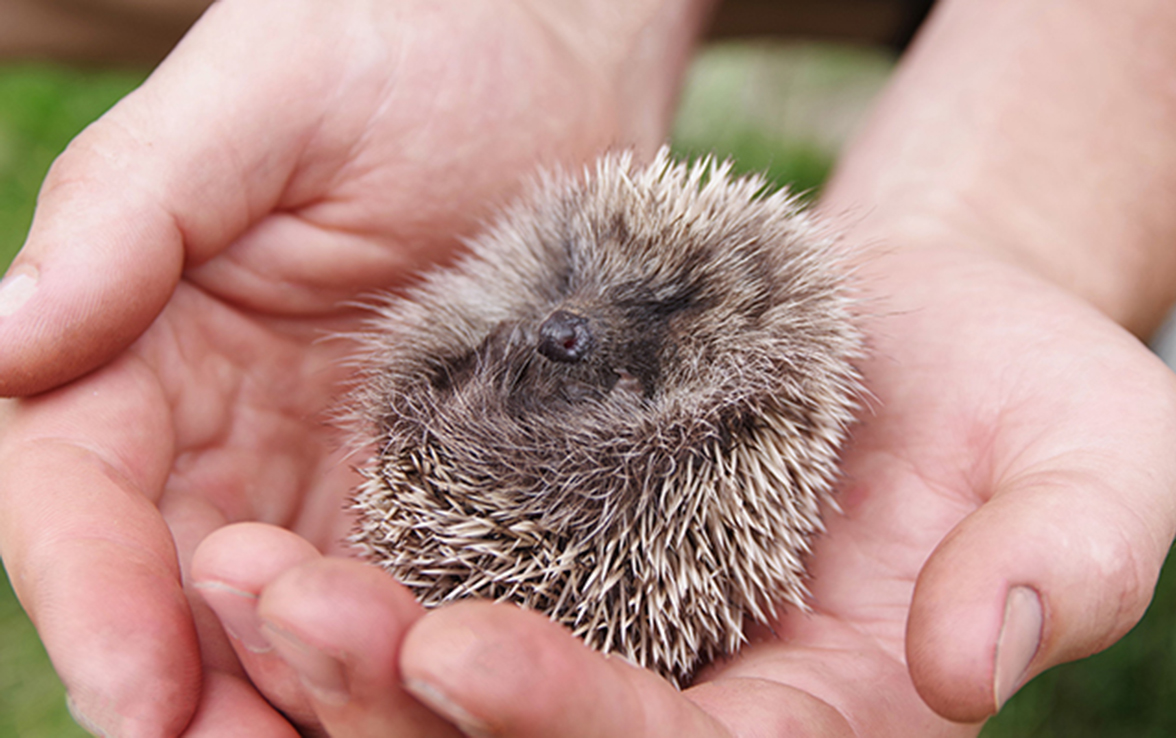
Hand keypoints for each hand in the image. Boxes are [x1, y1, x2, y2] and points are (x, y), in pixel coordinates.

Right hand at [0, 0, 704, 733]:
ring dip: (300, 693)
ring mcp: (329, 463)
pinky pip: (406, 583)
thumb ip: (129, 213)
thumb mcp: (262, 101)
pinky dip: (406, 652)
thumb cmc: (403, 40)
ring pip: (287, 614)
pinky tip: (440, 696)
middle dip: (197, 688)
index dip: (90, 598)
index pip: (73, 494)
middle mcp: (222, 425)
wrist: (548, 51)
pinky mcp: (437, 477)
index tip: (134, 697)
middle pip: (172, 589)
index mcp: (140, 342)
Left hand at [188, 236, 1175, 737]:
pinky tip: (258, 537)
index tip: (456, 648)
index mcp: (820, 725)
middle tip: (275, 605)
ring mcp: (620, 642)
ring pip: (455, 696)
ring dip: (337, 652)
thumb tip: (978, 660)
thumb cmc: (1027, 390)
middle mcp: (701, 707)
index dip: (568, 722)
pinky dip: (354, 583)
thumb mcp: (1092, 456)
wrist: (930, 323)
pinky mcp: (562, 565)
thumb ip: (1064, 560)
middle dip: (396, 701)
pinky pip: (439, 597)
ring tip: (233, 571)